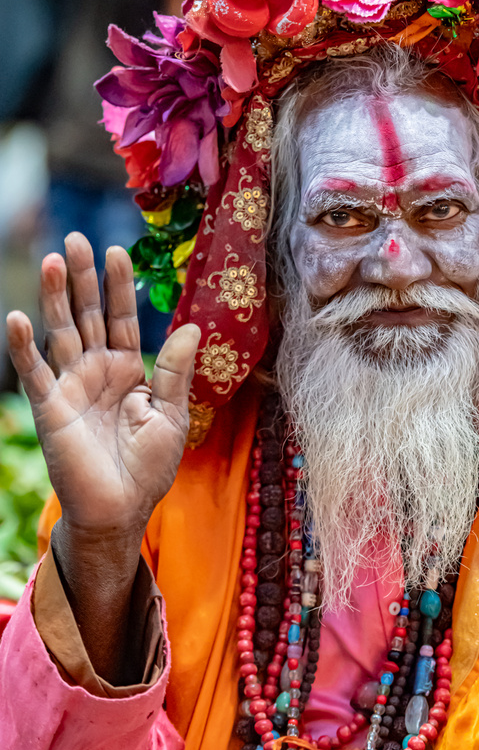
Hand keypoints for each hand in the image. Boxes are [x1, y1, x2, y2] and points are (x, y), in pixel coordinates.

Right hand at [7, 232, 198, 542]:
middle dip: (83, 278)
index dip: (119, 286)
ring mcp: (71, 386)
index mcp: (127, 369)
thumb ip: (174, 370)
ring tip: (51, 260)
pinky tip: (16, 317)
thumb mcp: (171, 415)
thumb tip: (190, 325)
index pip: (122, 317)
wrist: (121, 510)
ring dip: (55, 297)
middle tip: (75, 239)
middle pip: (88, 314)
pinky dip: (24, 347)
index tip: (116, 250)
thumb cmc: (148, 467)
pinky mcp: (51, 408)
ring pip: (61, 332)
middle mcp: (96, 370)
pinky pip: (35, 372)